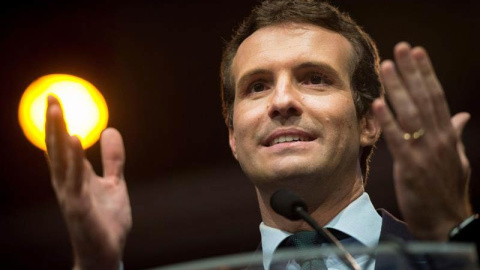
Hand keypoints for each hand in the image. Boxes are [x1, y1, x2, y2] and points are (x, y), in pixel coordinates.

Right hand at [45, 96, 131, 268]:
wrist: (106, 252)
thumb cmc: (106, 219)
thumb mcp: (114, 183)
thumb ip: (112, 159)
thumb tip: (110, 130)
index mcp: (75, 176)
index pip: (63, 144)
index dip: (59, 123)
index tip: (56, 98)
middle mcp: (68, 183)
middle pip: (58, 148)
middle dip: (54, 122)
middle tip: (52, 95)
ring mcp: (70, 194)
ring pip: (61, 160)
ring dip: (59, 134)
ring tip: (57, 110)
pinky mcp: (78, 207)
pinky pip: (75, 179)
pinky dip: (73, 159)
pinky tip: (74, 140)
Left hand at [372, 42, 471, 240]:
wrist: (446, 223)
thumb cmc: (446, 191)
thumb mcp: (456, 159)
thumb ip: (455, 135)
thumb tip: (461, 115)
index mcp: (447, 135)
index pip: (436, 97)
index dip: (426, 74)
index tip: (417, 53)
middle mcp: (438, 139)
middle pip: (424, 98)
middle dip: (412, 72)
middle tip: (400, 48)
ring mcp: (425, 152)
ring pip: (411, 113)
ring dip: (398, 88)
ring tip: (387, 66)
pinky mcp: (411, 167)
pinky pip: (398, 140)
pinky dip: (389, 121)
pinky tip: (380, 103)